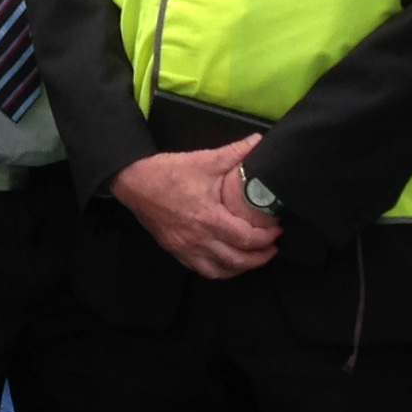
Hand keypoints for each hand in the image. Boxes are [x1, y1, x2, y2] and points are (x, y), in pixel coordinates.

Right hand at [111, 137, 280, 279]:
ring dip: (242, 268)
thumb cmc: (170, 172)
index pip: (246, 238)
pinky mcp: (177, 252)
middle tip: (272, 247)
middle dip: (260, 257)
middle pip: (238, 261)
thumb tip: (259, 140)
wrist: (135, 183)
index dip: (266, 238)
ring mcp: (186, 249)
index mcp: (209, 218)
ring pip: (221, 271)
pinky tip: (229, 264)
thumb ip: (235, 152)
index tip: (277, 230)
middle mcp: (199, 239)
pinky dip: (221, 271)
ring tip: (255, 257)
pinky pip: (203, 271)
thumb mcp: (204, 160)